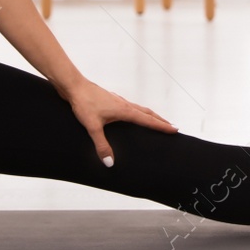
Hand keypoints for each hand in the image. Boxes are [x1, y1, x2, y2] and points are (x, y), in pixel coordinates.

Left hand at [58, 76, 178, 166]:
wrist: (74, 86)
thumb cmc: (84, 103)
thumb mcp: (93, 126)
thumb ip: (102, 145)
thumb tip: (110, 163)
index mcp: (125, 110)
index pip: (148, 120)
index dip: (162, 126)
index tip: (175, 129)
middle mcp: (124, 104)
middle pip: (147, 113)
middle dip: (160, 120)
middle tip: (171, 126)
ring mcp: (117, 101)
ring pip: (139, 109)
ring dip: (149, 116)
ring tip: (155, 121)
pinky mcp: (110, 100)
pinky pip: (129, 107)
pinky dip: (136, 113)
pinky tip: (129, 116)